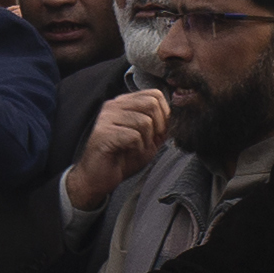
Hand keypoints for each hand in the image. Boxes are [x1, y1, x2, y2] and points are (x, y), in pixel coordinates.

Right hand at [66, 89, 173, 209]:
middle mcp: (114, 105)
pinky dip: (137, 148)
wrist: (98, 179)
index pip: (155, 94)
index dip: (165, 114)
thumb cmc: (121, 159)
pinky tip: (128, 153)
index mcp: (124, 103)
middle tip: (150, 142)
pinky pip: (134, 136)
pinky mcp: (104, 133)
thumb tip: (175, 118)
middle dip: (158, 126)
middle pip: (152, 104)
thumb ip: (160, 128)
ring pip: (145, 121)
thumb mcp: (147, 141)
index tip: (160, 132)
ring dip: (146, 141)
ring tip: (136, 149)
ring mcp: (107, 118)